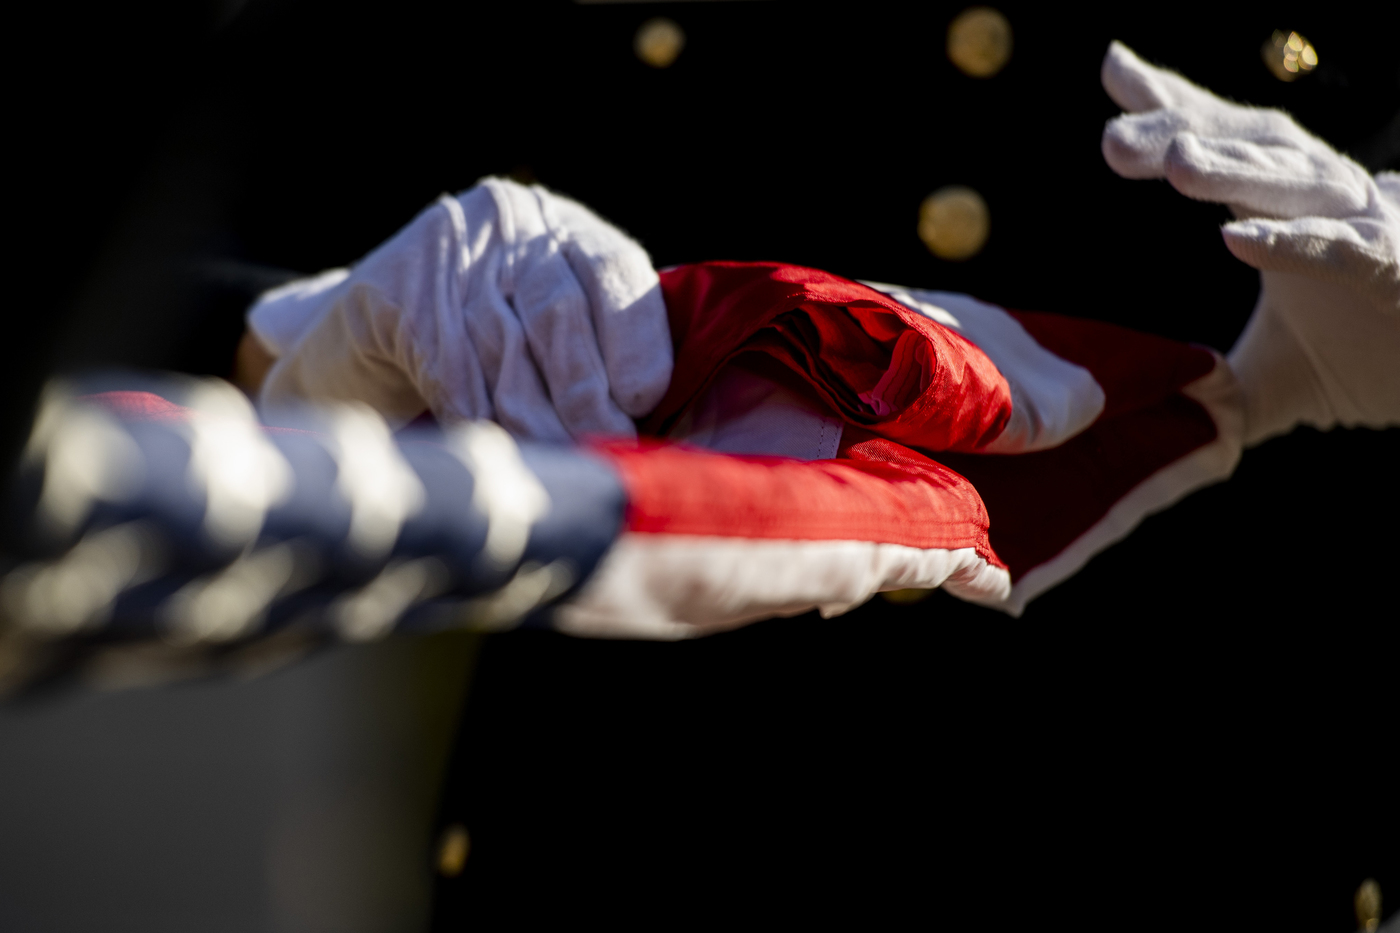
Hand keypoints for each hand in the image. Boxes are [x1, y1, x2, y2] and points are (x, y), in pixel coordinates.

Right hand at [246, 178, 672, 440]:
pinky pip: (449, 371)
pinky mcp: (392, 291)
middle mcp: (508, 223)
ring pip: (504, 349)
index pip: (615, 269)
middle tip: (603, 447)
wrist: (361, 337)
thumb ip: (599, 357)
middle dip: (585, 393)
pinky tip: (499, 453)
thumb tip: (646, 420)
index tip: (641, 402)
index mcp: (562, 227)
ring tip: (558, 463)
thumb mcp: (549, 334)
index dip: (636, 340)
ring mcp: (446, 252)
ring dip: (536, 421)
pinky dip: (479, 421)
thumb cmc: (484, 352)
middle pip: (561, 312)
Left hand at [1100, 41, 1399, 443]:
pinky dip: (1294, 243)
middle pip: (1256, 148)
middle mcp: (1333, 202)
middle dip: (1189, 134)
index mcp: (1294, 207)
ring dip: (1238, 170)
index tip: (1116, 68)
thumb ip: (1209, 388)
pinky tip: (1236, 240)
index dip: (1175, 107)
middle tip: (1115, 143)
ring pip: (1300, 186)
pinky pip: (1346, 252)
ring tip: (1176, 163)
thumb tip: (1153, 407)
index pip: (1229, 144)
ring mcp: (1373, 230)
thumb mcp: (1270, 377)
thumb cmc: (1369, 356)